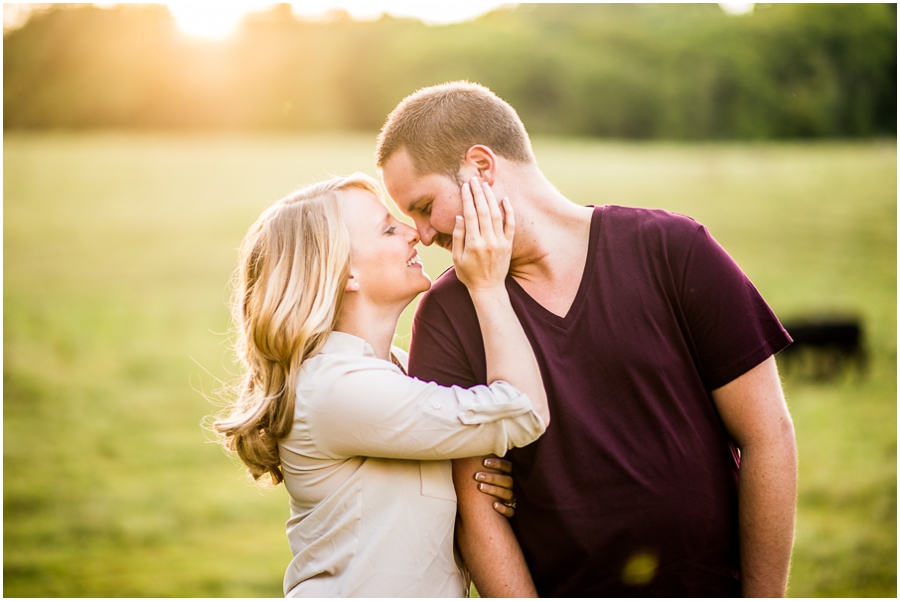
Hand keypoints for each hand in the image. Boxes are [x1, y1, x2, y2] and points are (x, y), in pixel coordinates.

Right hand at [452, 178, 514, 292]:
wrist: (488, 288)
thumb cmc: (469, 274)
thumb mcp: (456, 258)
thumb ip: (458, 236)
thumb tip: (459, 216)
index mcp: (473, 243)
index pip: (470, 215)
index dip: (467, 198)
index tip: (464, 186)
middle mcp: (488, 240)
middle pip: (483, 210)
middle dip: (478, 193)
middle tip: (474, 179)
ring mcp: (500, 242)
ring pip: (496, 214)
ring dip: (491, 198)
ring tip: (486, 185)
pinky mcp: (508, 244)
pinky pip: (510, 224)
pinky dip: (508, 211)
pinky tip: (504, 199)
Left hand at [476, 456, 517, 517]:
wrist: (492, 508)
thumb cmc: (489, 485)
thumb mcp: (491, 473)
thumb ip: (486, 464)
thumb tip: (470, 449)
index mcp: (510, 474)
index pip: (508, 466)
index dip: (498, 464)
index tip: (483, 462)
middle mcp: (514, 486)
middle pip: (507, 480)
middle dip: (492, 477)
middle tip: (476, 476)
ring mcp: (514, 499)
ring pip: (508, 494)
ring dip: (494, 490)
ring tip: (480, 487)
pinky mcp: (512, 511)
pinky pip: (510, 511)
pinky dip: (503, 509)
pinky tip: (494, 505)